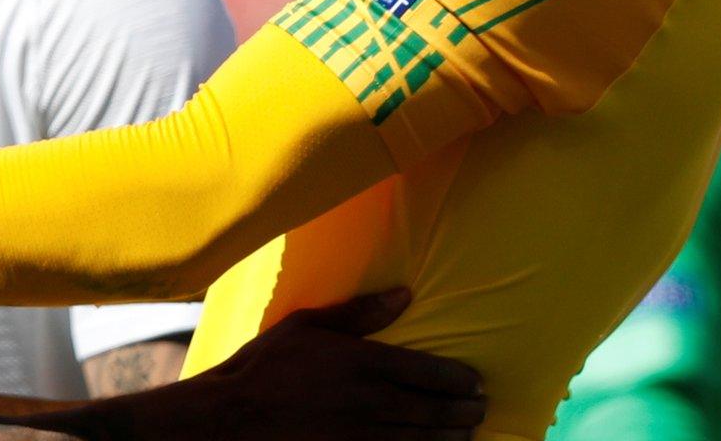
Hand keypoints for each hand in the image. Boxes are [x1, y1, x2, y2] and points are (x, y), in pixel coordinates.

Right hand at [129, 290, 484, 439]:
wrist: (237, 412)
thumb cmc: (270, 362)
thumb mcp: (309, 324)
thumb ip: (360, 312)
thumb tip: (404, 294)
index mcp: (365, 362)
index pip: (429, 371)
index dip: (460, 379)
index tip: (477, 381)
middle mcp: (372, 400)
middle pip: (434, 408)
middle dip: (465, 410)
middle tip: (482, 407)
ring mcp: (364, 432)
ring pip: (423, 437)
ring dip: (452, 435)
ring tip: (468, 432)